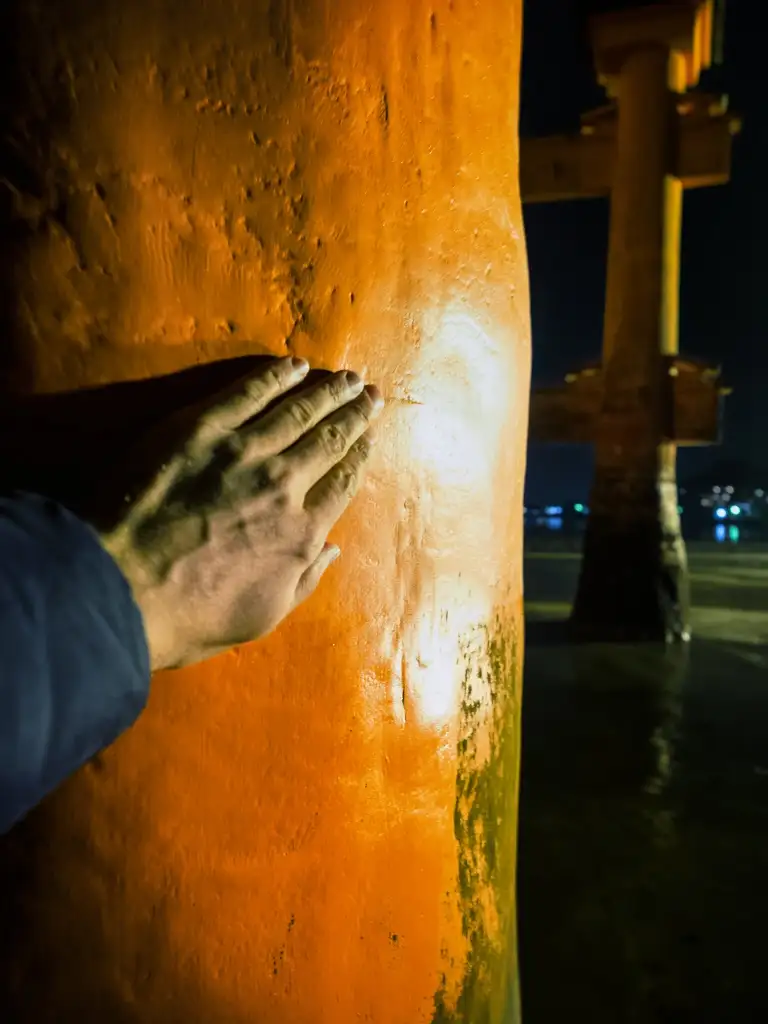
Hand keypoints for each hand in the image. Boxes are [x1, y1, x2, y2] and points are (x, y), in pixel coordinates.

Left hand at [100, 356, 382, 670]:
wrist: (122, 588)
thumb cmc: (191, 616)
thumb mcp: (262, 616)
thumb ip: (304, 580)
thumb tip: (333, 549)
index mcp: (301, 534)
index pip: (343, 483)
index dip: (360, 455)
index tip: (370, 436)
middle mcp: (283, 485)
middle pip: (329, 440)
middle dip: (354, 414)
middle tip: (372, 393)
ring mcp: (242, 452)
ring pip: (297, 411)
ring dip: (326, 391)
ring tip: (348, 377)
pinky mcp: (200, 429)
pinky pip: (248, 393)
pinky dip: (275, 377)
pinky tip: (294, 365)